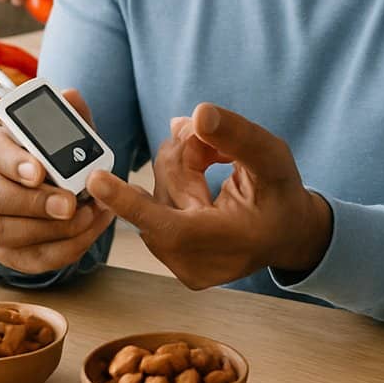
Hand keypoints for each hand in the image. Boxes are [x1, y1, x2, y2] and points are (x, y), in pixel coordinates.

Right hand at [0, 88, 114, 273]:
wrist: (47, 190)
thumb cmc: (50, 156)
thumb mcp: (61, 132)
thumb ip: (68, 114)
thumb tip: (71, 97)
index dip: (11, 161)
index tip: (39, 170)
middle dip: (32, 202)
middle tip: (69, 203)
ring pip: (4, 232)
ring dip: (50, 229)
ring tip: (87, 216)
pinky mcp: (5, 253)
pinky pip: (29, 258)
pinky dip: (64, 248)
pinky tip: (89, 231)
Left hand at [87, 104, 332, 289]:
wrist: (288, 233)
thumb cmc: (282, 194)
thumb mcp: (272, 157)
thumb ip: (237, 135)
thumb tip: (195, 115)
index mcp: (227, 242)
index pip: (168, 222)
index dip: (129, 200)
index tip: (95, 182)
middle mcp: (198, 262)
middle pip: (161, 193)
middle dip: (184, 158)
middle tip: (215, 146)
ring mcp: (183, 267)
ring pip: (156, 198)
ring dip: (181, 170)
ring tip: (215, 162)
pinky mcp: (174, 261)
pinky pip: (156, 210)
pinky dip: (176, 187)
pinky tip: (203, 181)